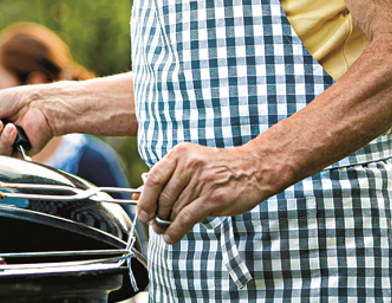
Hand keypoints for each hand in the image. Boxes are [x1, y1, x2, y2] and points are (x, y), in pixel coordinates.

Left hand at [136, 142, 273, 243]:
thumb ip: (165, 178)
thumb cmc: (220, 168)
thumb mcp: (190, 163)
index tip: (142, 212)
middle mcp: (189, 165)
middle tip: (156, 223)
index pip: (153, 178)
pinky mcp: (213, 198)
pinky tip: (171, 236)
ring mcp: (202, 181)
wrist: (254, 168)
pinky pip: (186, 218)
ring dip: (167, 224)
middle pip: (163, 197)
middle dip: (157, 214)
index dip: (144, 199)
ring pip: (175, 209)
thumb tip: (137, 195)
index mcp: (180, 154)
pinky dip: (176, 231)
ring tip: (166, 229)